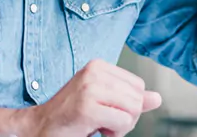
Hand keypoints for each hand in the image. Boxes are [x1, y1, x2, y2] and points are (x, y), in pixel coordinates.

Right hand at [19, 59, 161, 136]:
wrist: (39, 127)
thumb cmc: (71, 116)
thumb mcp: (103, 102)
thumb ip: (129, 99)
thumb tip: (157, 98)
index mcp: (98, 66)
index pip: (138, 85)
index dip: (130, 105)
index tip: (108, 111)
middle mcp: (94, 72)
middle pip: (138, 97)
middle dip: (128, 117)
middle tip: (105, 123)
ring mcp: (90, 88)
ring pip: (134, 109)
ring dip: (122, 126)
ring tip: (101, 126)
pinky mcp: (88, 107)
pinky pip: (123, 122)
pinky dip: (115, 133)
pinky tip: (97, 130)